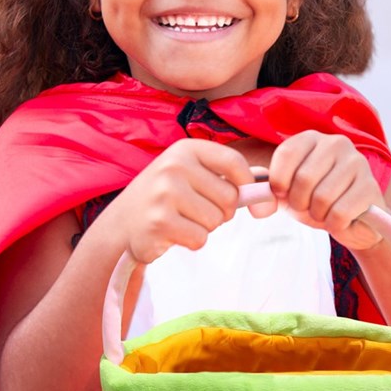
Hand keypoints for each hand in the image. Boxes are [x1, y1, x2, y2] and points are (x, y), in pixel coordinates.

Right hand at [110, 140, 254, 262]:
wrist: (121, 224)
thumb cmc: (165, 198)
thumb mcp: (191, 175)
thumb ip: (228, 176)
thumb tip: (268, 187)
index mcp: (186, 150)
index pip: (234, 162)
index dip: (248, 183)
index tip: (246, 196)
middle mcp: (174, 167)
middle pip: (229, 197)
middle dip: (221, 212)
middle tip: (197, 211)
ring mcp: (164, 194)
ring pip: (215, 221)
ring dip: (204, 227)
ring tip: (181, 220)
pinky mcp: (160, 222)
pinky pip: (199, 238)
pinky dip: (191, 241)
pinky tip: (173, 232)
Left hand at [267, 131, 384, 249]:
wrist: (352, 223)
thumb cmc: (314, 201)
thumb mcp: (285, 190)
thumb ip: (265, 185)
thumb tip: (252, 192)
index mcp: (311, 138)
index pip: (286, 155)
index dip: (279, 183)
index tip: (284, 194)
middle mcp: (337, 143)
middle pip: (303, 179)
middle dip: (299, 203)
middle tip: (308, 206)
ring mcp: (357, 163)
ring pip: (322, 198)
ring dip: (318, 215)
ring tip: (325, 211)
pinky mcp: (371, 188)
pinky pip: (340, 213)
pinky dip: (334, 224)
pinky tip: (341, 219)